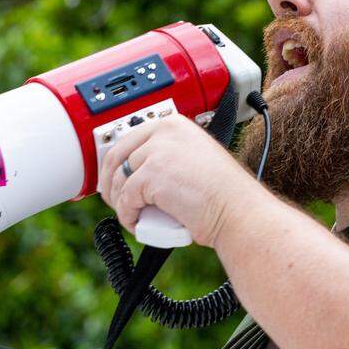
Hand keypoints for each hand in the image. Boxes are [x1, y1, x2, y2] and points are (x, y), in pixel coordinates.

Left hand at [96, 113, 264, 247]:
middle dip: (110, 183)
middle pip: (116, 156)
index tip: (113, 179)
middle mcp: (164, 132)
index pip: (129, 139)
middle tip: (115, 201)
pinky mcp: (152, 175)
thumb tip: (135, 172)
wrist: (238, 211)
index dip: (116, 163)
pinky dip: (128, 216)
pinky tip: (138, 224)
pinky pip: (126, 199)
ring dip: (120, 203)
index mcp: (174, 124)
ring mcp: (157, 152)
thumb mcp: (192, 161)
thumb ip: (167, 157)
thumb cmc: (223, 194)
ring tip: (133, 216)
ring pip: (119, 180)